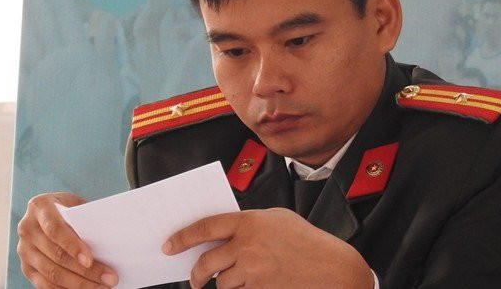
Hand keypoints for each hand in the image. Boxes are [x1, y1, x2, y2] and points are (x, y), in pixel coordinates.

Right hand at [17, 192, 118, 287]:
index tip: (89, 260)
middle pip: (57, 255)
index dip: (72, 246)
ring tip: (102, 287)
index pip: (55, 230)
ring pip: (52, 274)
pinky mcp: (26, 268)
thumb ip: (86, 220)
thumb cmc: (68, 208)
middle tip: (109, 279)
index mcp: (39, 207)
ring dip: (79, 284)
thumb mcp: (76, 205)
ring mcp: (24, 250)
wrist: (47, 212)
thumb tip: (109, 242)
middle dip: (86, 271)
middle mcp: (27, 229)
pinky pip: (45, 285)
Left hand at [163, 208, 372, 288]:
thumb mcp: (277, 219)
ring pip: (221, 282)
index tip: (169, 245)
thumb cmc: (306, 240)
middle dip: (195, 273)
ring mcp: (253, 270)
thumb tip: (225, 231)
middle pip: (206, 262)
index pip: (205, 227)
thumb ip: (249, 222)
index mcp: (249, 222)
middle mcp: (247, 245)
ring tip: (235, 279)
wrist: (331, 268)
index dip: (182, 237)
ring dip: (222, 283)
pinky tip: (250, 283)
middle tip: (193, 278)